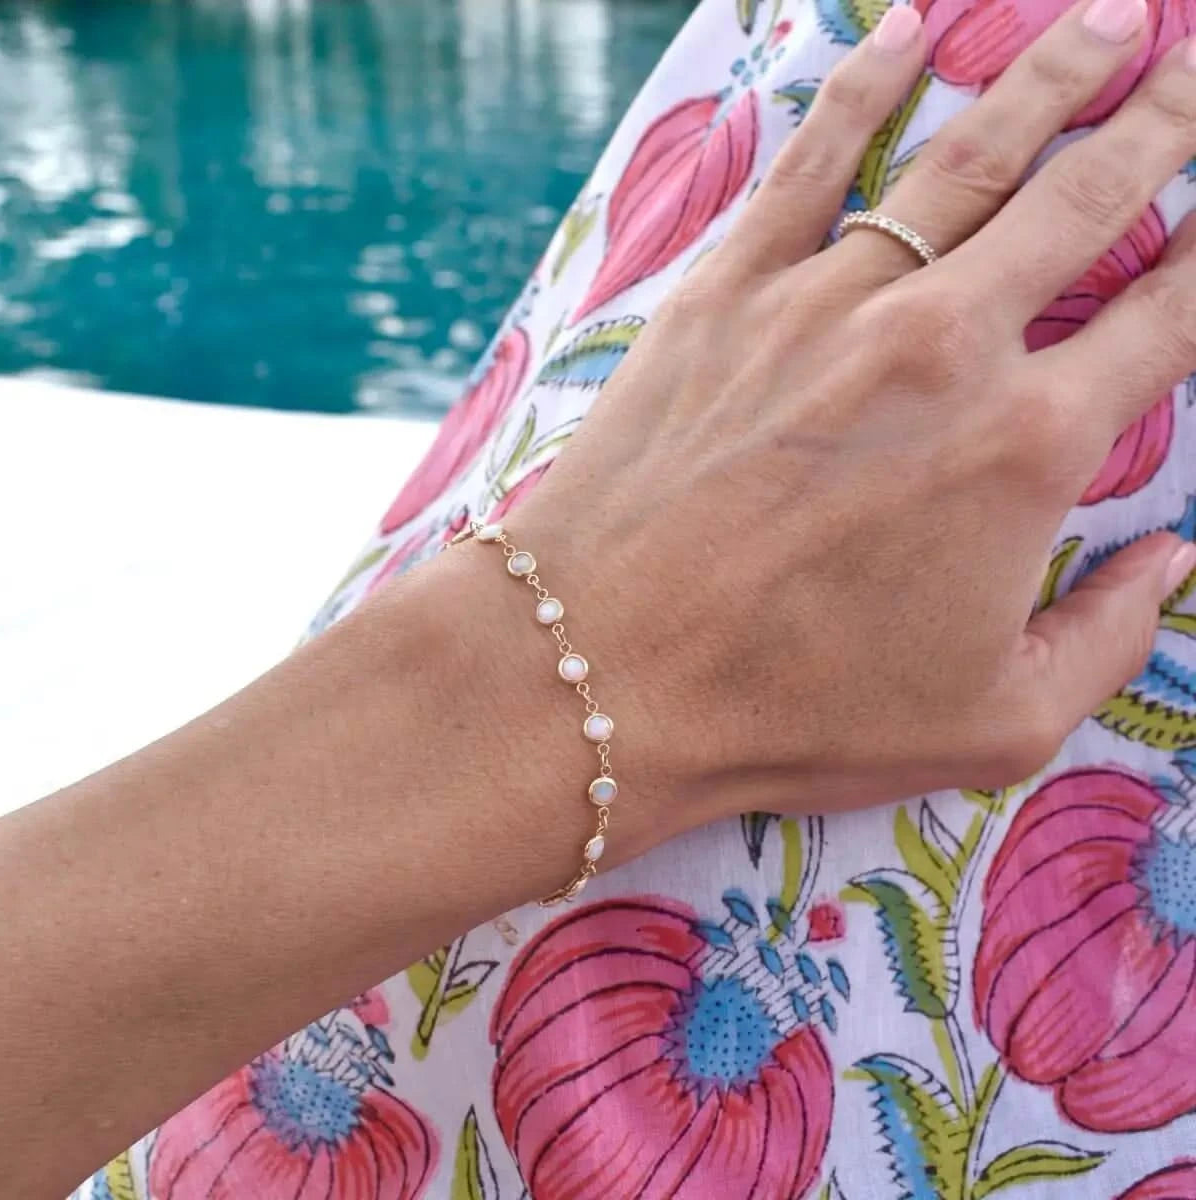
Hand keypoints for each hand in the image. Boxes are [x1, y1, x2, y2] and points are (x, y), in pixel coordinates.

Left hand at [509, 0, 1195, 824]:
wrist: (606, 671)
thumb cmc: (795, 711)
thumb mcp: (992, 722)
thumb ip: (1108, 636)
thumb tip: (1169, 558)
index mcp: (1026, 447)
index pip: (1169, 318)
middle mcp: (944, 346)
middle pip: (1087, 197)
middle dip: (1167, 121)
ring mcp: (830, 301)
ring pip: (967, 156)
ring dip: (1050, 78)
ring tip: (1108, 23)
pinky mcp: (729, 289)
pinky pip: (811, 156)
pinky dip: (867, 83)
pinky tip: (910, 30)